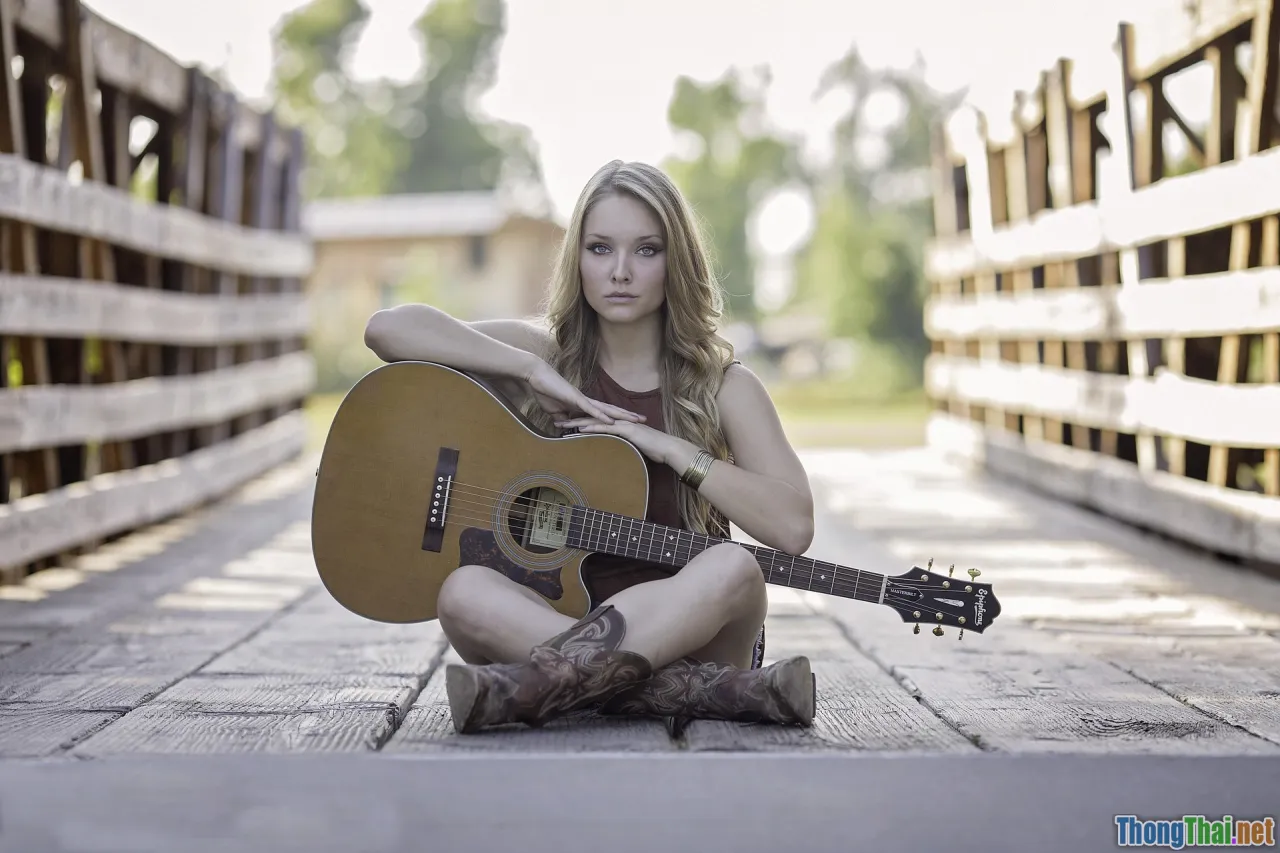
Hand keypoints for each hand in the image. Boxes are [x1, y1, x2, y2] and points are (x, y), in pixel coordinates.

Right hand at [522, 359, 645, 425]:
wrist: (536, 377)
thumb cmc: (546, 392)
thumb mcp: (555, 412)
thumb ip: (563, 421)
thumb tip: (567, 431)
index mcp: (583, 405)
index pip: (605, 412)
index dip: (619, 417)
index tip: (632, 423)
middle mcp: (587, 401)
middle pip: (612, 409)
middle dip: (628, 415)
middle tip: (644, 420)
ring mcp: (582, 399)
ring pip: (606, 408)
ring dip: (620, 415)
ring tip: (635, 420)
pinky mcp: (574, 398)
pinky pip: (590, 408)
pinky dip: (601, 415)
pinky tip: (611, 421)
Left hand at [556, 415, 689, 466]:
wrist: (668, 448)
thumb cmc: (654, 449)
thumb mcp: (634, 446)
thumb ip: (623, 444)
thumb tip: (614, 451)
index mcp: (618, 424)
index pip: (595, 421)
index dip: (579, 421)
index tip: (565, 424)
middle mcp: (618, 421)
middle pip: (591, 418)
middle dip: (572, 419)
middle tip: (556, 421)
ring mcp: (622, 425)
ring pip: (595, 421)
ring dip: (577, 422)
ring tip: (561, 425)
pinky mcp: (626, 430)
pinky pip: (606, 428)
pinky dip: (592, 428)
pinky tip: (580, 429)